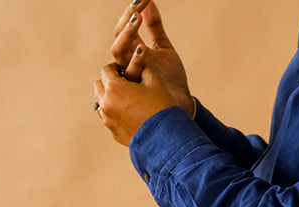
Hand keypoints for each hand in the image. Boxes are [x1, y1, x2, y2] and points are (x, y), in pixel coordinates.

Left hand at [93, 48, 177, 145]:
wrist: (167, 138)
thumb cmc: (162, 107)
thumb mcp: (155, 81)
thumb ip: (144, 64)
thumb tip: (139, 50)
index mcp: (114, 87)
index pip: (107, 69)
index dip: (117, 68)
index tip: (127, 71)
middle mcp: (105, 102)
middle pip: (100, 85)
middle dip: (111, 83)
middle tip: (126, 84)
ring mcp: (107, 119)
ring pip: (102, 102)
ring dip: (112, 98)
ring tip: (129, 100)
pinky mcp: (113, 132)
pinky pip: (110, 118)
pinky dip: (117, 114)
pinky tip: (132, 115)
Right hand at [111, 0, 194, 114]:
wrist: (180, 103)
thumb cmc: (171, 78)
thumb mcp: (164, 48)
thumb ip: (155, 26)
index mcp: (131, 51)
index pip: (123, 29)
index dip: (129, 13)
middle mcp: (127, 62)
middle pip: (118, 39)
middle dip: (127, 23)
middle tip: (136, 11)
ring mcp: (130, 75)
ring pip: (118, 54)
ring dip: (127, 36)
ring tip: (137, 20)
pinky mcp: (136, 88)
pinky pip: (130, 73)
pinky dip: (135, 60)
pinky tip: (142, 49)